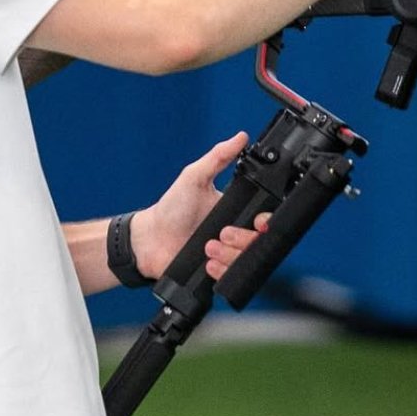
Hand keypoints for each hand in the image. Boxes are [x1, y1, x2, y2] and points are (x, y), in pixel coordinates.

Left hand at [131, 132, 269, 280]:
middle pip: (258, 243)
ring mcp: (227, 254)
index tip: (258, 222)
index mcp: (234, 210)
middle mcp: (234, 233)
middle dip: (241, 239)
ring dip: (228, 255)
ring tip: (207, 248)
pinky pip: (233, 278)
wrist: (150, 240)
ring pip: (246, 261)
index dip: (265, 223)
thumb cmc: (170, 208)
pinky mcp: (217, 271)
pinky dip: (221, 271)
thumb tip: (240, 137)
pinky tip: (206, 263)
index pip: (263, 219)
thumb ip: (218, 157)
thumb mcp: (194, 177)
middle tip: (222, 233)